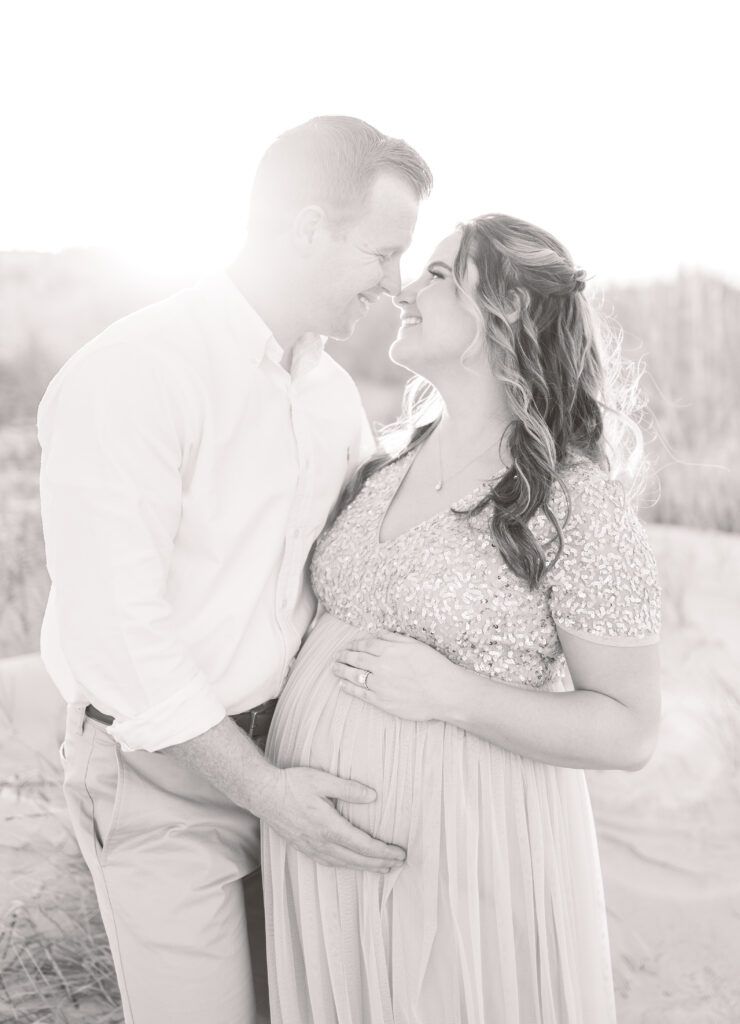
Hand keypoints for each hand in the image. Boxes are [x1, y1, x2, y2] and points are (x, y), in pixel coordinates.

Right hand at [255, 763, 405, 871]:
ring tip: (381, 868)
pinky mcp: (303, 847)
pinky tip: (350, 864)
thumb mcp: (322, 780)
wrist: (263, 793)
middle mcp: (321, 842)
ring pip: (344, 864)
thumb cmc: (292, 784)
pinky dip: (345, 866)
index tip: (399, 853)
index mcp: (329, 827)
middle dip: (380, 863)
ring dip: (365, 867)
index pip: (363, 845)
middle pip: (357, 859)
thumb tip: (373, 796)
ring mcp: (311, 847)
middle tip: (398, 863)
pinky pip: (329, 863)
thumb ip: (349, 789)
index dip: (384, 852)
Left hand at [333, 629, 456, 720]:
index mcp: (388, 650)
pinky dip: (348, 688)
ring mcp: (379, 685)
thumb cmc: (433, 666)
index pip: (364, 644)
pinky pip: (360, 693)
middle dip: (343, 656)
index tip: (348, 645)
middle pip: (355, 659)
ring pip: (353, 676)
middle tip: (336, 656)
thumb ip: (392, 638)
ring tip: (334, 668)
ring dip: (341, 670)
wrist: (444, 692)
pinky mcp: (382, 701)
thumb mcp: (414, 645)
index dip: (353, 644)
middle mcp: (380, 667)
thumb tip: (376, 633)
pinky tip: (342, 685)